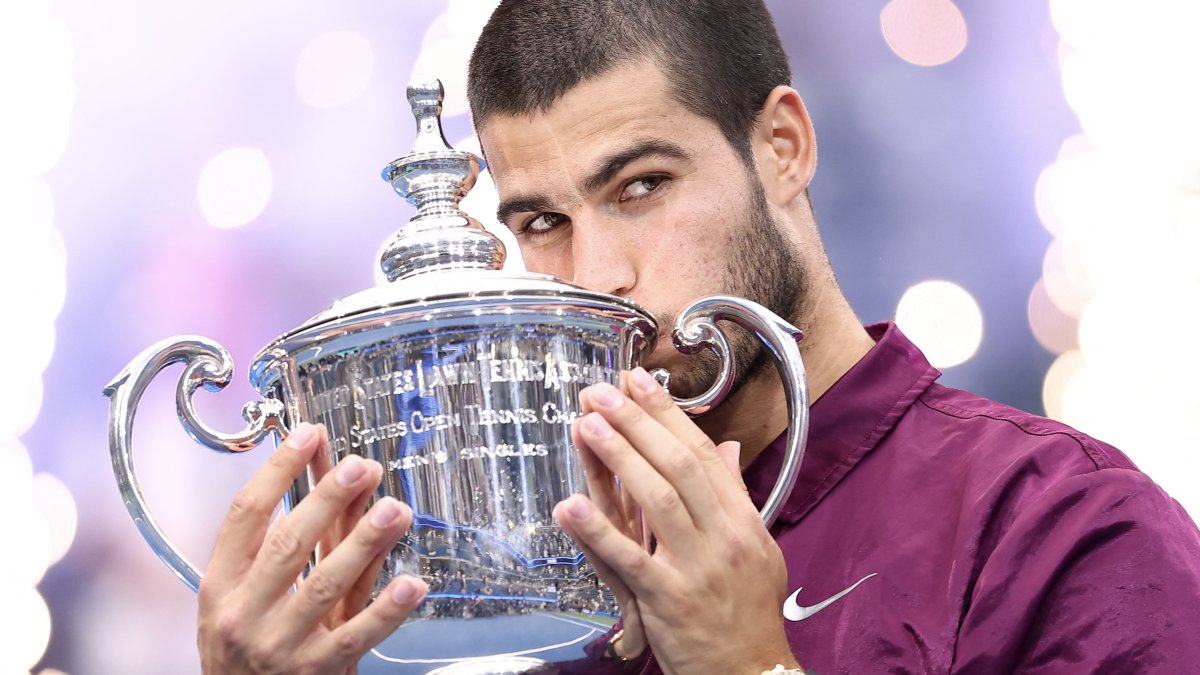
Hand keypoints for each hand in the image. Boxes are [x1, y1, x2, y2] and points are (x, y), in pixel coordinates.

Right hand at [198, 422, 427, 673]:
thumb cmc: (247, 644)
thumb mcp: (249, 592)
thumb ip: (294, 540)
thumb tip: (336, 478)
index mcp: (221, 584)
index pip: (245, 516)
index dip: (277, 471)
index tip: (308, 434)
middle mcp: (243, 614)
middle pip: (287, 545)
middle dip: (327, 500)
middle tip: (361, 466)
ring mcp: (279, 646)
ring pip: (325, 586)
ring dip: (364, 544)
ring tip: (395, 510)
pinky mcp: (316, 672)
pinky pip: (356, 636)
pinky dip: (386, 610)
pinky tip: (412, 584)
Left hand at [553, 368, 798, 674]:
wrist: (751, 674)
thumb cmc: (749, 613)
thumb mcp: (757, 548)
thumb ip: (737, 496)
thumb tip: (727, 449)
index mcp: (741, 520)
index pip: (701, 454)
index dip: (666, 414)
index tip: (637, 382)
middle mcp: (723, 537)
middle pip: (677, 466)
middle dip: (635, 422)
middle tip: (601, 391)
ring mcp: (695, 567)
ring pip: (656, 500)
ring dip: (618, 457)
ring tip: (586, 424)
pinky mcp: (667, 600)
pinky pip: (629, 559)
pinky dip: (597, 531)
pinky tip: (569, 505)